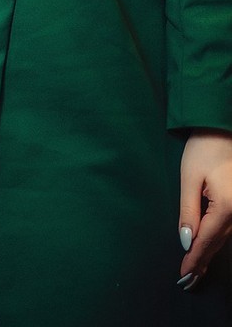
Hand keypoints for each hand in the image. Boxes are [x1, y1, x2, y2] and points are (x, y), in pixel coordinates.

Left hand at [178, 130, 231, 288]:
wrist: (222, 128)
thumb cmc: (204, 148)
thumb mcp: (190, 178)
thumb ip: (188, 211)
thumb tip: (187, 242)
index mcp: (226, 208)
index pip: (206, 241)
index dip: (194, 260)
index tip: (183, 277)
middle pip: (217, 243)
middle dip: (201, 262)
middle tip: (187, 282)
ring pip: (224, 238)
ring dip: (209, 253)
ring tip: (195, 271)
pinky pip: (228, 228)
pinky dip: (217, 240)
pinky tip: (207, 248)